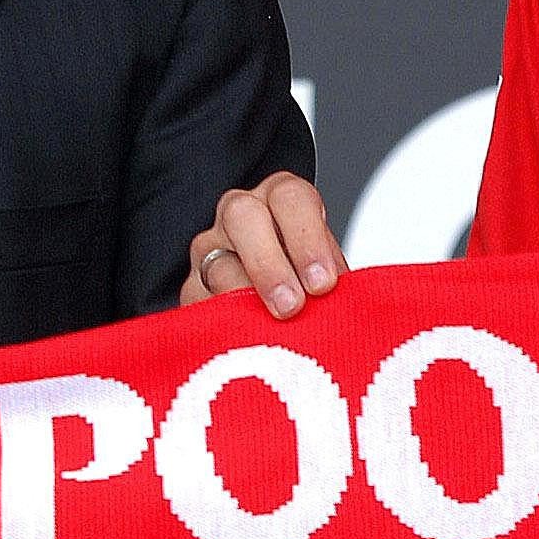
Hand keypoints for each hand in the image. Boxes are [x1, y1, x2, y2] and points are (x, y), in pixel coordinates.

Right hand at [178, 172, 345, 319]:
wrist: (274, 310)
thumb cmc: (307, 284)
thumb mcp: (327, 272)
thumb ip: (332, 278)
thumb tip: (347, 298)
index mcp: (280, 201)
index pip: (290, 197)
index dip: (307, 238)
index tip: (323, 282)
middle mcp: (240, 215)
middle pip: (242, 216)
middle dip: (270, 265)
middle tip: (292, 306)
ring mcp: (209, 250)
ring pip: (218, 266)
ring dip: (248, 302)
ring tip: (273, 331)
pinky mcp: (190, 289)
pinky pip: (201, 305)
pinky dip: (227, 326)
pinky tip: (248, 340)